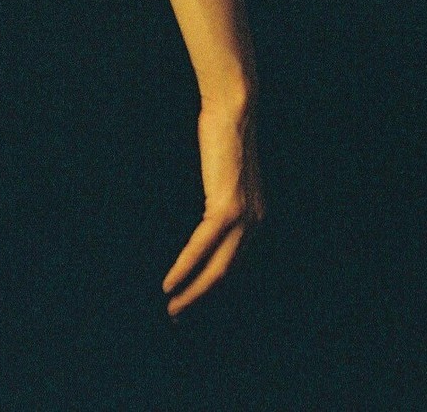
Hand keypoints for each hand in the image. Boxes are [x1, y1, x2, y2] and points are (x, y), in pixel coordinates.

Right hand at [162, 98, 265, 316]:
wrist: (233, 110)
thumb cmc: (224, 136)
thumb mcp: (226, 175)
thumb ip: (222, 198)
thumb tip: (208, 218)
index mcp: (257, 217)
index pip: (235, 264)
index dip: (213, 285)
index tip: (192, 299)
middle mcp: (256, 223)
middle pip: (228, 275)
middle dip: (203, 299)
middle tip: (180, 315)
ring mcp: (244, 217)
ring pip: (218, 269)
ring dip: (193, 292)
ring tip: (173, 307)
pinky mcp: (226, 208)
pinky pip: (201, 247)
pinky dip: (184, 267)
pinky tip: (170, 282)